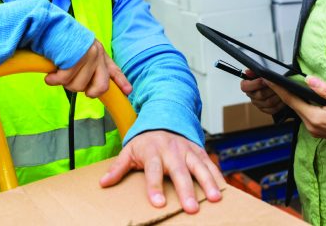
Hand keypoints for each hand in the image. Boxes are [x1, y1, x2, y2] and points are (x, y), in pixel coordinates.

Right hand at [44, 40, 131, 97]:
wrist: (47, 24)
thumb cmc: (59, 41)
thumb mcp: (78, 52)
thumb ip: (87, 67)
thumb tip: (89, 89)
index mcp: (99, 52)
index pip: (114, 70)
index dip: (121, 82)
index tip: (128, 91)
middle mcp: (97, 53)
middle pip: (101, 86)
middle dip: (87, 91)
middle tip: (72, 83)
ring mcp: (88, 55)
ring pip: (80, 86)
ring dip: (65, 83)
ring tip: (58, 72)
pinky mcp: (75, 57)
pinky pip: (65, 79)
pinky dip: (54, 80)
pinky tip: (50, 76)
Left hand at [99, 130, 224, 212]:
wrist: (164, 118)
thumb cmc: (145, 141)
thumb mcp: (129, 151)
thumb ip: (118, 167)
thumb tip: (103, 183)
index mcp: (153, 151)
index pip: (153, 170)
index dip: (155, 186)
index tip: (158, 203)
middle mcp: (172, 150)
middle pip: (179, 171)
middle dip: (186, 190)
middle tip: (191, 208)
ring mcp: (187, 150)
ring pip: (199, 166)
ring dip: (208, 182)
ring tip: (214, 199)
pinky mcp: (199, 151)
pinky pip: (209, 163)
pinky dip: (217, 175)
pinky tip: (223, 189)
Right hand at [240, 70, 286, 114]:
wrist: (275, 85)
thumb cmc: (267, 78)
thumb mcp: (261, 72)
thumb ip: (254, 71)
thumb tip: (248, 72)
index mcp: (247, 86)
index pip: (245, 87)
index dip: (255, 83)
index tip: (264, 79)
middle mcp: (251, 96)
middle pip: (260, 95)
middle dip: (271, 88)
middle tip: (278, 83)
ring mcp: (258, 104)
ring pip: (268, 102)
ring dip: (277, 95)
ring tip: (283, 90)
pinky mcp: (266, 110)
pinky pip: (273, 109)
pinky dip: (280, 103)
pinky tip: (284, 97)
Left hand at [265, 76, 325, 150]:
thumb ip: (325, 91)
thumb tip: (309, 80)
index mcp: (316, 119)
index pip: (291, 100)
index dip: (278, 88)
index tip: (267, 79)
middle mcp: (312, 126)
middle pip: (292, 105)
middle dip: (281, 92)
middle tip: (271, 78)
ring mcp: (315, 129)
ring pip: (298, 109)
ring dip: (291, 98)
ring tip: (281, 84)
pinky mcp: (319, 129)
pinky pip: (305, 114)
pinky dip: (300, 104)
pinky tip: (299, 96)